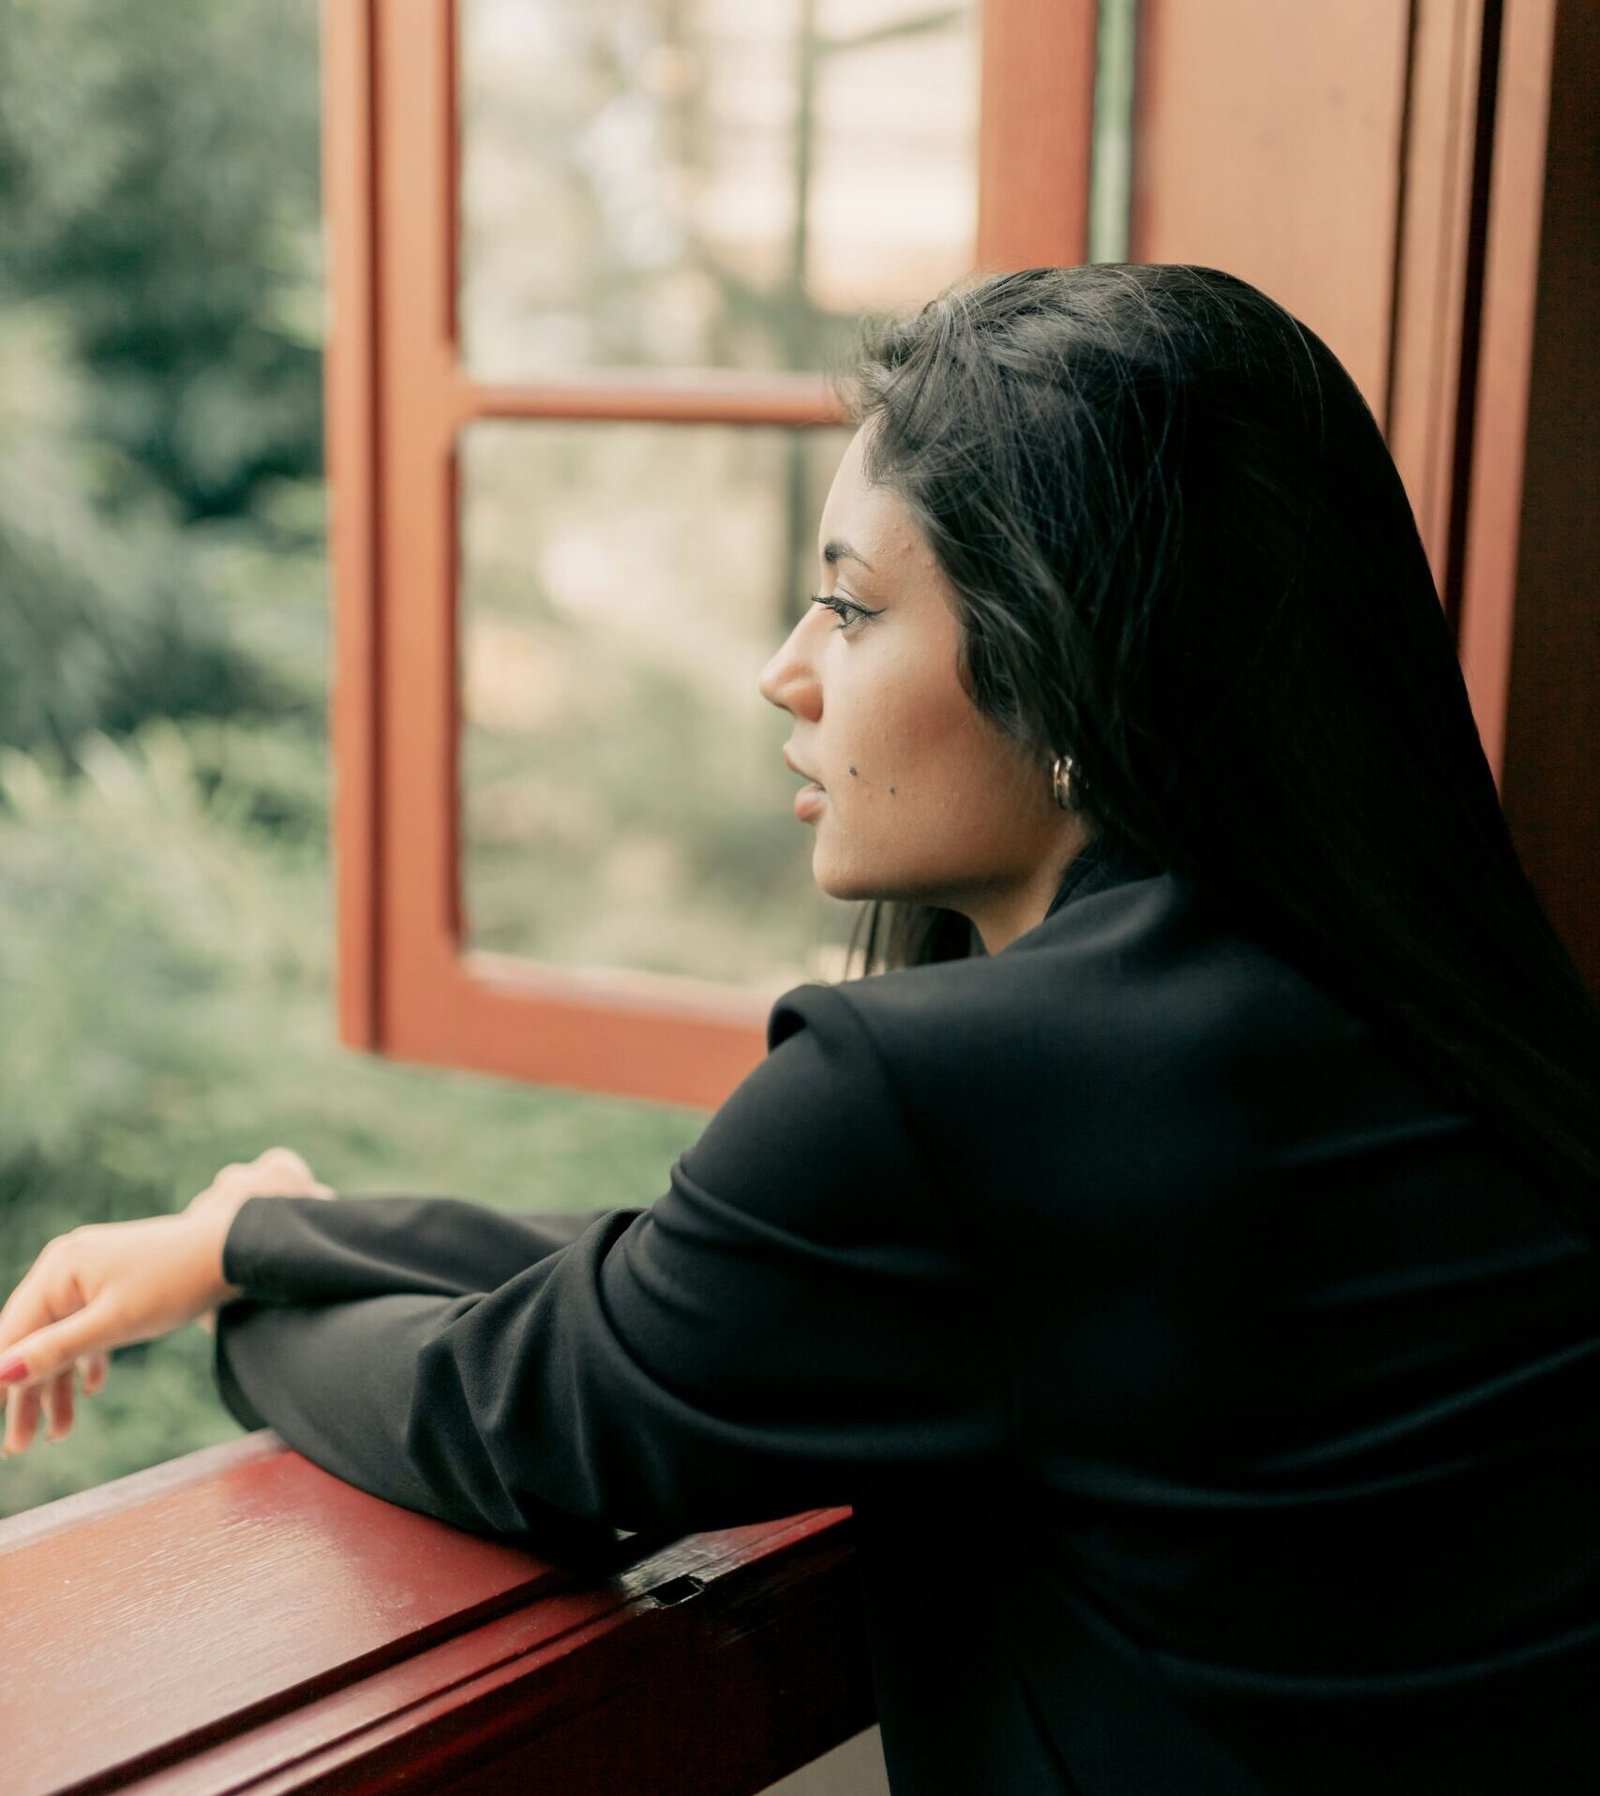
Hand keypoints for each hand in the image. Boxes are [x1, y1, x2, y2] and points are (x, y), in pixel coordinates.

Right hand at [1, 1147, 333, 1458]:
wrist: (234, 1253)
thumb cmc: (175, 1283)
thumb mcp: (115, 1323)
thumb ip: (57, 1349)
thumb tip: (2, 1373)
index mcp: (58, 1270)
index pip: (11, 1332)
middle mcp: (66, 1268)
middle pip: (32, 1339)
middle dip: (26, 1393)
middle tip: (18, 1446)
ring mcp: (90, 1276)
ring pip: (61, 1338)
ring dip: (58, 1384)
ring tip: (58, 1434)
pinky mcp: (113, 1285)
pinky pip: (87, 1328)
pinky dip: (86, 1360)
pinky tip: (89, 1389)